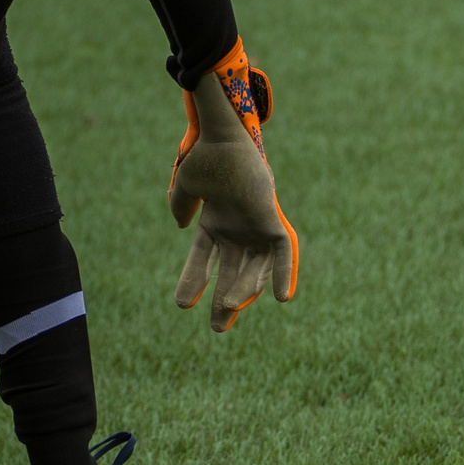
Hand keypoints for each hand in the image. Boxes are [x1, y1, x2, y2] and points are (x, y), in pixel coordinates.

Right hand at [167, 43, 298, 331]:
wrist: (224, 135)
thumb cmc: (207, 156)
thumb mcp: (188, 184)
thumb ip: (182, 204)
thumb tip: (180, 224)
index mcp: (216, 222)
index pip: (204, 260)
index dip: (193, 281)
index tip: (182, 304)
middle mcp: (237, 228)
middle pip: (232, 272)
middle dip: (225, 301)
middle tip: (218, 329)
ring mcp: (255, 226)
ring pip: (254, 269)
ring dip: (245, 291)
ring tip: (229, 309)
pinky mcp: (272, 220)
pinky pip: (282, 253)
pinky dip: (283, 274)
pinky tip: (282, 298)